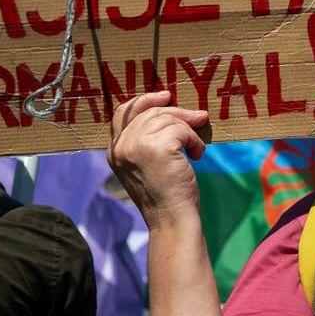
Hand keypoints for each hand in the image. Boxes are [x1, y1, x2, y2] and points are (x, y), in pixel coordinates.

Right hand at [108, 90, 211, 229]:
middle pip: (150, 113)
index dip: (144, 101)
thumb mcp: (150, 164)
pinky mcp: (156, 148)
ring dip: (188, 131)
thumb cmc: (166, 194)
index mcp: (115, 151)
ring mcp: (136, 146)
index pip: (122, 113)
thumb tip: (182, 110)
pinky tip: (197, 155)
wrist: (171, 219)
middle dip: (178, 113)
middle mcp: (121, 147)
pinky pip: (182, 130)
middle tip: (199, 118)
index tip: (165, 97)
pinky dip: (194, 140)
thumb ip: (151, 140)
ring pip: (167, 119)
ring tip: (195, 149)